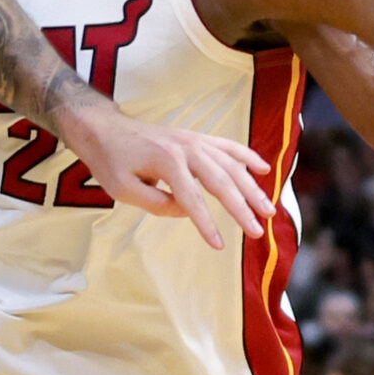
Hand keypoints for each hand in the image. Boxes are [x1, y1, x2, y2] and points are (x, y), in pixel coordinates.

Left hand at [49, 95, 271, 250]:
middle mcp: (186, 148)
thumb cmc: (110, 161)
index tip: (219, 245)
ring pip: (231, 165)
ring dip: (252, 188)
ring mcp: (193, 140)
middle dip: (241, 208)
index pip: (192, 200)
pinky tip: (264, 169)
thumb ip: (157, 204)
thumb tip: (187, 212)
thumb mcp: (124, 190)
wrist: (104, 128)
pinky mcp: (195, 138)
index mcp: (166, 161)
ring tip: (268, 209)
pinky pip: (227, 146)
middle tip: (257, 231)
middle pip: (221, 181)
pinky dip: (247, 156)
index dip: (206, 224)